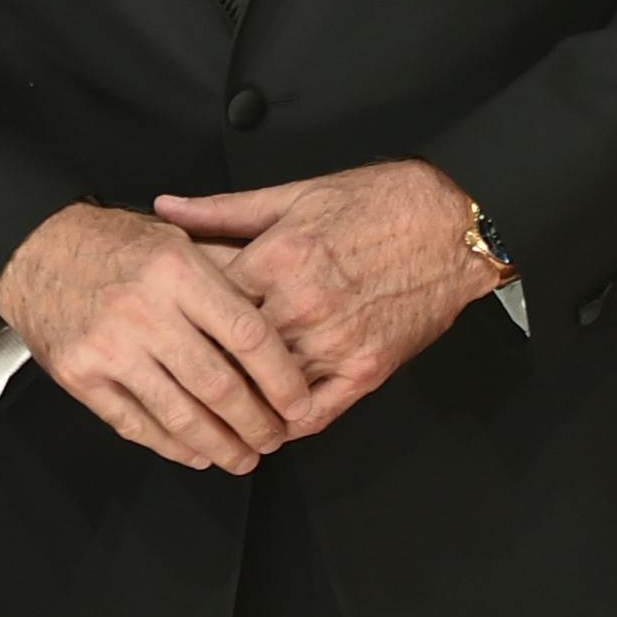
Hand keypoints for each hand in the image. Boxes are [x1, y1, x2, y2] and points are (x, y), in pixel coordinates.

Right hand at [0, 203, 308, 471]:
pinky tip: (195, 453)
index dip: (283, 379)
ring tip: (244, 457)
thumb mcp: (174, 240)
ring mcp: (108, 347)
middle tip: (275, 437)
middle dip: (258, 424)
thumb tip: (284, 321)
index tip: (300, 404)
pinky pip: (135, 425)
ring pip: (181, 415)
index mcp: (175, 271)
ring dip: (222, 446)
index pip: (248, 336)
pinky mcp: (79, 375)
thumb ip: (226, 276)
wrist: (30, 249)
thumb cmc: (108, 244)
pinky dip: (172, 447)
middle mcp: (143, 311)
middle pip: (220, 386)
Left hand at [154, 161, 504, 438]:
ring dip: (238, 399)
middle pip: (230, 350)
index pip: (206, 303)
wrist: (452, 224)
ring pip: (266, 386)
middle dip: (201, 361)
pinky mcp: (368, 368)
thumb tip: (166, 208)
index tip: (163, 326)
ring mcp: (337, 341)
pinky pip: (316, 411)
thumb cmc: (377, 202)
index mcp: (278, 258)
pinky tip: (264, 422)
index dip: (180, 316)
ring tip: (209, 407)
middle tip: (175, 373)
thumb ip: (222, 210)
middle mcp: (303, 304)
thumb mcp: (292, 194)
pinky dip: (285, 421)